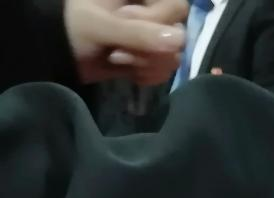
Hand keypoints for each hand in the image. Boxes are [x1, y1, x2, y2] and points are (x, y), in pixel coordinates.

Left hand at [65, 0, 187, 85]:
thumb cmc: (70, 27)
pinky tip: (129, 73)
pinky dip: (148, 75)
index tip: (126, 21)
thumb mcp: (100, 26)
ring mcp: (152, 37)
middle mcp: (151, 12)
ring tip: (118, 59)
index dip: (157, 19)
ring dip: (146, 63)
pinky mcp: (149, 58)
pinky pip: (165, 70)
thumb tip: (180, 41)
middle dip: (150, 48)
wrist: (54, 54)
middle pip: (178, 34)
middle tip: (119, 48)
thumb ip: (137, 33)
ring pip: (173, 55)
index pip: (176, 6)